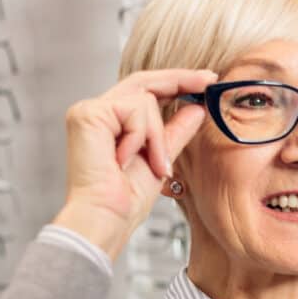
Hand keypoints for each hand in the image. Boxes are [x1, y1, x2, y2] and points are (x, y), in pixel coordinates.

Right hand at [54, 68, 216, 257]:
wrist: (108, 219)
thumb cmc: (126, 201)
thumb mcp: (161, 159)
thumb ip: (175, 132)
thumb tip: (196, 108)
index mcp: (111, 123)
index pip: (145, 91)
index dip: (176, 83)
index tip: (206, 81)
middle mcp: (97, 112)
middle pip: (144, 82)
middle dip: (180, 79)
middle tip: (209, 79)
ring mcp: (89, 111)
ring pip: (145, 100)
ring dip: (158, 136)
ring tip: (153, 165)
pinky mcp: (88, 114)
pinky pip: (135, 109)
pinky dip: (143, 136)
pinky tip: (128, 159)